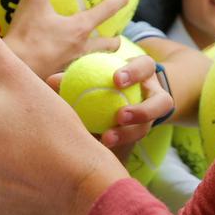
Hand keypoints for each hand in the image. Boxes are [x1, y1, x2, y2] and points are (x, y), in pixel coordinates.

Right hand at [1, 0, 127, 78]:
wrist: (13, 68)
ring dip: (101, 52)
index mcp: (81, 27)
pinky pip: (81, 70)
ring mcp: (74, 65)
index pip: (109, 9)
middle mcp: (83, 48)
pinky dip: (83, 65)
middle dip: (114, 36)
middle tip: (110, 30)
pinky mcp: (63, 77)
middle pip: (111, 43)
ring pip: (98, 59)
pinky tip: (71, 62)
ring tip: (94, 45)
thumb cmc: (25, 34)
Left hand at [49, 52, 172, 150]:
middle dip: (143, 110)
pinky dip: (117, 144)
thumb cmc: (104, 79)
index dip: (134, 72)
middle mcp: (154, 95)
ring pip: (148, 127)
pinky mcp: (143, 133)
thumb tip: (52, 81)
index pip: (145, 67)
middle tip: (120, 115)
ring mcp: (152, 117)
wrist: (122, 97)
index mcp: (144, 73)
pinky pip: (133, 142)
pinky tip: (97, 147)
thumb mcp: (96, 73)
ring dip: (128, 134)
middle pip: (161, 102)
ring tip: (107, 139)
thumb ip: (77, 77)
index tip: (116, 80)